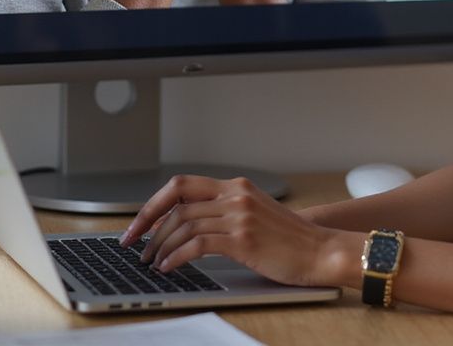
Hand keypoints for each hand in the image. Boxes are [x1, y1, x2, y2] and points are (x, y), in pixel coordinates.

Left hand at [120, 175, 353, 287]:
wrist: (320, 251)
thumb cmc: (289, 240)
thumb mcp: (254, 214)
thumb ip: (224, 212)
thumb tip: (182, 226)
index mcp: (236, 185)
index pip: (183, 184)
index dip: (154, 203)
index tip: (138, 223)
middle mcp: (235, 194)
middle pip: (176, 200)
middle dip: (147, 222)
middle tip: (132, 243)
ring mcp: (239, 215)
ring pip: (183, 223)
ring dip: (159, 245)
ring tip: (151, 262)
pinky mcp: (242, 238)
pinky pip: (196, 243)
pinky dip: (175, 256)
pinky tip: (169, 267)